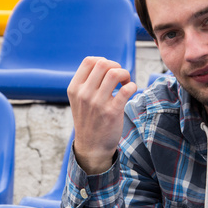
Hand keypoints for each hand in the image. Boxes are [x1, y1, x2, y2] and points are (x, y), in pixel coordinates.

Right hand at [68, 57, 136, 173]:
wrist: (91, 147)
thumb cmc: (88, 119)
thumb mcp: (79, 99)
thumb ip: (87, 82)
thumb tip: (106, 64)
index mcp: (75, 88)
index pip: (89, 61)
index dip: (103, 61)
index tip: (109, 70)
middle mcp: (84, 94)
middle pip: (103, 64)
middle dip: (116, 66)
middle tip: (120, 77)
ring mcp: (97, 103)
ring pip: (114, 73)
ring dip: (125, 74)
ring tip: (125, 82)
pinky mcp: (112, 112)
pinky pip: (126, 89)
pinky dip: (133, 86)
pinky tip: (131, 91)